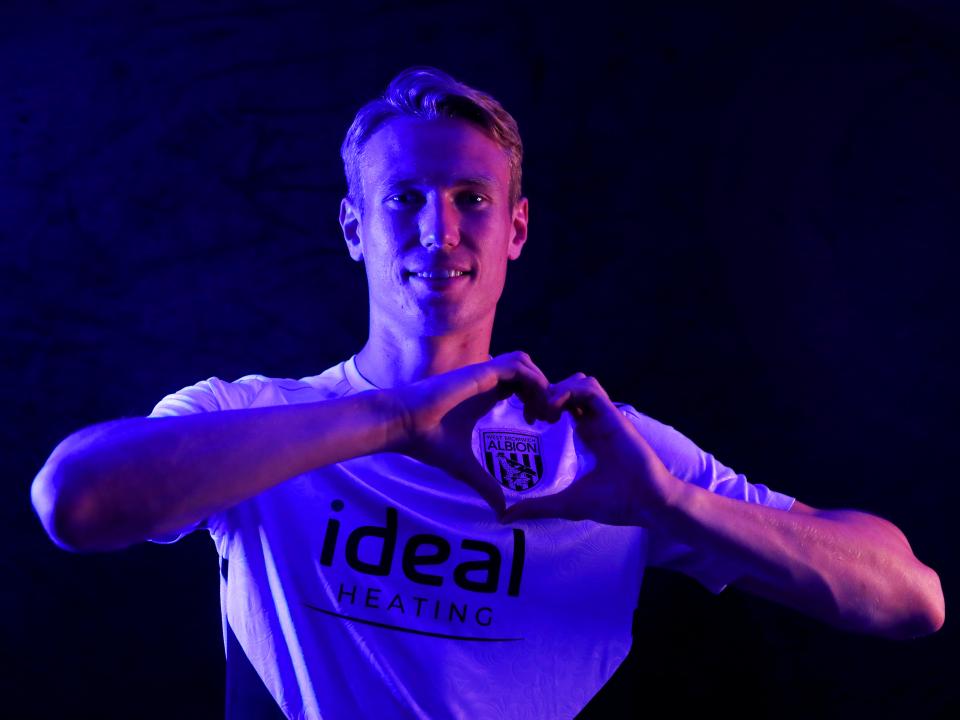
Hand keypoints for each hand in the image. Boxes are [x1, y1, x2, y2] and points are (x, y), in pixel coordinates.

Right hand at [387, 351, 555, 514]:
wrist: (402, 425)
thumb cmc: (426, 441)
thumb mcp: (464, 467)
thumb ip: (486, 484)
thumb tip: (501, 511)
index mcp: (484, 396)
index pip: (519, 385)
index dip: (535, 398)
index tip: (539, 423)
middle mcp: (486, 381)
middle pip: (527, 371)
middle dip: (544, 390)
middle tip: (548, 418)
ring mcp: (483, 374)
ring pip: (524, 363)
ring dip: (541, 383)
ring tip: (541, 413)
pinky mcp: (480, 372)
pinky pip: (517, 366)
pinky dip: (533, 381)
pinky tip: (532, 409)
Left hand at [499, 373, 683, 526]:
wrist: (648, 504)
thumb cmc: (615, 503)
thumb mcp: (567, 503)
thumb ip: (538, 506)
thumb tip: (505, 516)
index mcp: (587, 434)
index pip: (563, 404)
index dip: (542, 404)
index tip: (527, 421)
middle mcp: (595, 421)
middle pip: (568, 387)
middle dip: (545, 393)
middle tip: (530, 415)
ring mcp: (604, 416)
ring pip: (579, 381)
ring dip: (556, 389)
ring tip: (543, 412)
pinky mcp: (612, 415)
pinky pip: (589, 388)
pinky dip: (569, 391)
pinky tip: (555, 410)